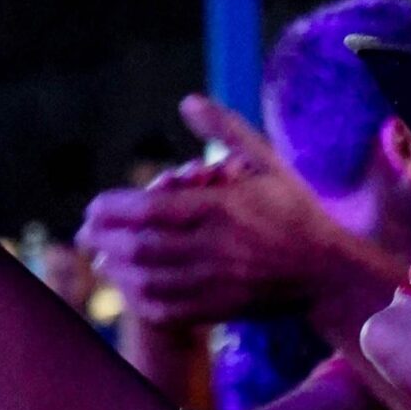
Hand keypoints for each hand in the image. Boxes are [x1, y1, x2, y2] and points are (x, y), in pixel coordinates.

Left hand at [79, 98, 343, 325]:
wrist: (325, 271)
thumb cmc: (293, 210)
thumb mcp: (266, 163)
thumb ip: (225, 131)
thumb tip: (188, 100)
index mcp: (222, 208)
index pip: (150, 210)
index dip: (112, 210)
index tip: (93, 207)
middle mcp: (216, 248)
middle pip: (141, 247)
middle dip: (104, 239)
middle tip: (85, 232)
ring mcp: (216, 283)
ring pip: (147, 280)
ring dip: (116, 269)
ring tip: (100, 257)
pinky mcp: (217, 309)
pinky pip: (164, 309)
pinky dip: (137, 298)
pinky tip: (128, 285)